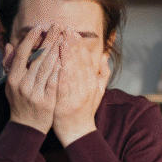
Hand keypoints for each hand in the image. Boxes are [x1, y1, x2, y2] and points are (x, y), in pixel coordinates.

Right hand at [3, 25, 61, 133]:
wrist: (27, 126)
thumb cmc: (19, 102)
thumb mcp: (10, 84)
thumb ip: (10, 64)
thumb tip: (9, 45)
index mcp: (13, 78)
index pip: (22, 53)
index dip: (30, 39)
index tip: (39, 27)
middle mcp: (23, 84)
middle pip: (38, 57)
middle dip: (49, 40)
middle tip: (57, 26)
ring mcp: (35, 92)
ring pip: (48, 67)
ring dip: (58, 50)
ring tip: (65, 37)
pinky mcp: (47, 100)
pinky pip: (56, 81)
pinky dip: (62, 68)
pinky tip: (68, 57)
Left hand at [53, 31, 110, 145]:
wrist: (78, 132)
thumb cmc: (85, 110)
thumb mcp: (97, 91)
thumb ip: (102, 73)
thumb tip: (105, 54)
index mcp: (93, 83)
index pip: (88, 60)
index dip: (81, 45)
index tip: (74, 32)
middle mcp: (87, 88)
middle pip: (80, 63)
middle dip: (73, 45)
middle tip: (66, 29)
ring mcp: (78, 96)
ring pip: (73, 72)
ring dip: (66, 55)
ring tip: (60, 40)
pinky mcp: (67, 104)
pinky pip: (64, 86)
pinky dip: (62, 74)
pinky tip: (57, 62)